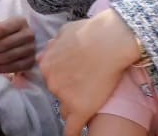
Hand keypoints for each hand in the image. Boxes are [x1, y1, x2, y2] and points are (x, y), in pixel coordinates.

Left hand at [0, 16, 37, 74]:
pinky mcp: (30, 62)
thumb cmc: (0, 34)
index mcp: (20, 22)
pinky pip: (15, 67)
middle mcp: (29, 34)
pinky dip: (1, 68)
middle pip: (6, 43)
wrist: (11, 44)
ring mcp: (31, 49)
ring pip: (9, 56)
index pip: (3, 28)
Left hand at [39, 9, 139, 135]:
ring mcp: (65, 97)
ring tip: (89, 96)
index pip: (51, 77)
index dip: (64, 77)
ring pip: (66, 108)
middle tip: (84, 81)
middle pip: (58, 92)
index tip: (73, 77)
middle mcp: (52, 82)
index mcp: (46, 64)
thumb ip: (55, 44)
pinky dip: (72, 134)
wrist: (110, 40)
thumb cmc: (92, 31)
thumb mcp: (66, 31)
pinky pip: (72, 129)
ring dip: (75, 103)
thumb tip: (48, 50)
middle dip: (68, 89)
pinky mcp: (80, 109)